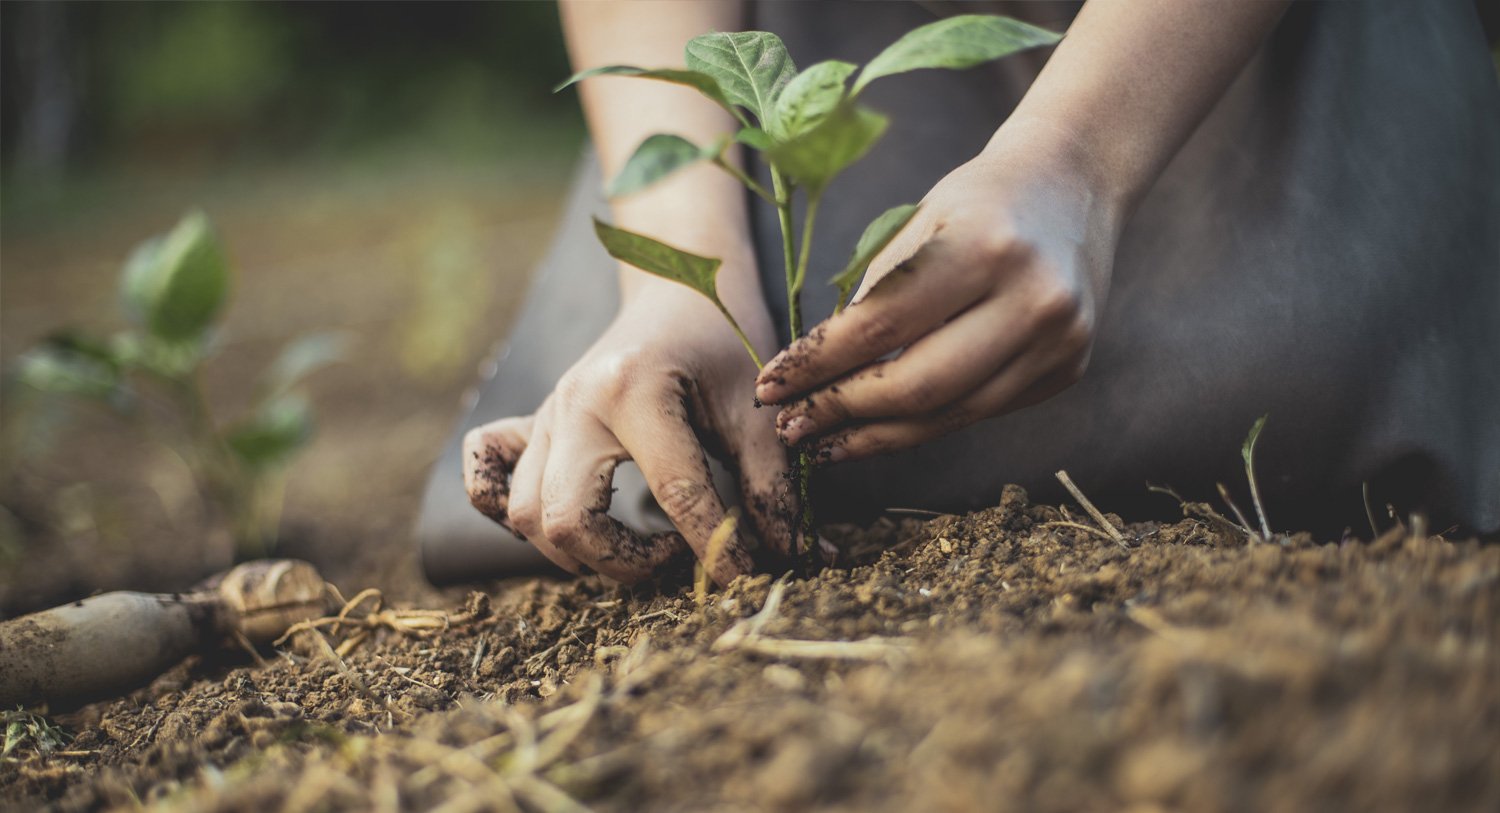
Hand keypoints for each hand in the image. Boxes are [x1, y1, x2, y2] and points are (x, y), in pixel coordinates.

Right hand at [464, 280, 789, 585]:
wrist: (679, 288)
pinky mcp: (530, 422)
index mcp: (635, 390)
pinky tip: (558, 522)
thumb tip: (805, 558)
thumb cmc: (723, 344)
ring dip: (579, 551)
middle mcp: (575, 403)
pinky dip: (504, 506)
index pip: (674, 494)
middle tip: (674, 557)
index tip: (746, 578)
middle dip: (624, 562)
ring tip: (637, 543)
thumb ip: (776, 486)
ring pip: (527, 514)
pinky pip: (485, 472)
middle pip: (568, 519)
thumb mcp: (757, 410)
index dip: (715, 550)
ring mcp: (544, 414)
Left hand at [755, 134, 1122, 462]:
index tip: (769, 386)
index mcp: (985, 246)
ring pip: (949, 415)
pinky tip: (879, 430)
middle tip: (791, 426)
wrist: (1072, 186)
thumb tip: (812, 378)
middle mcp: (1033, 298)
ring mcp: (1059, 341)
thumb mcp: (916, 225)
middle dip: (842, 411)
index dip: (817, 364)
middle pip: (917, 385)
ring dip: (877, 437)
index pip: (880, 326)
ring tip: (824, 443)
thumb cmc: (975, 202)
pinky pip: (978, 412)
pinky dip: (922, 425)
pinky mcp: (1067, 370)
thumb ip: (872, 299)